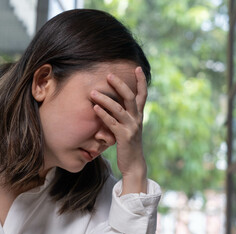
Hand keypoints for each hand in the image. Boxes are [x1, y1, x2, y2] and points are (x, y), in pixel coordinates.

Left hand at [90, 66, 147, 194]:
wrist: (134, 164)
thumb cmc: (128, 144)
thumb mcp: (129, 127)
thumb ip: (124, 115)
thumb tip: (113, 103)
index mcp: (138, 115)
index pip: (143, 95)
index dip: (141, 81)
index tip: (138, 68)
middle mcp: (137, 119)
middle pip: (131, 97)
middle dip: (120, 85)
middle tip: (109, 75)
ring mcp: (131, 128)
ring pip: (119, 109)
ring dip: (105, 99)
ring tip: (93, 92)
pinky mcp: (123, 137)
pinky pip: (112, 123)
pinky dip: (103, 114)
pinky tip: (94, 108)